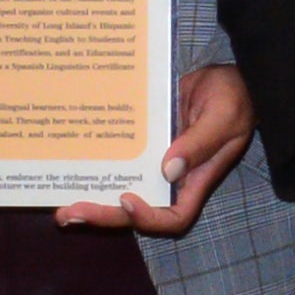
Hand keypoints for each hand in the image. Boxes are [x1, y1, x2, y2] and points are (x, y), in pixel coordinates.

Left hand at [63, 64, 254, 236]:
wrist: (229, 77)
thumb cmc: (234, 97)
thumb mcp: (222, 117)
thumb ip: (199, 143)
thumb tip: (167, 170)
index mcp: (195, 179)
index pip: (172, 216)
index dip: (148, 217)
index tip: (126, 199)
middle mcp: (172, 178)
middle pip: (136, 211)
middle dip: (104, 215)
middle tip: (69, 213)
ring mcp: (155, 161)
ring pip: (121, 189)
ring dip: (93, 198)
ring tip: (60, 204)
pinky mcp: (143, 143)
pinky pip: (119, 161)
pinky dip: (97, 166)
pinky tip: (73, 164)